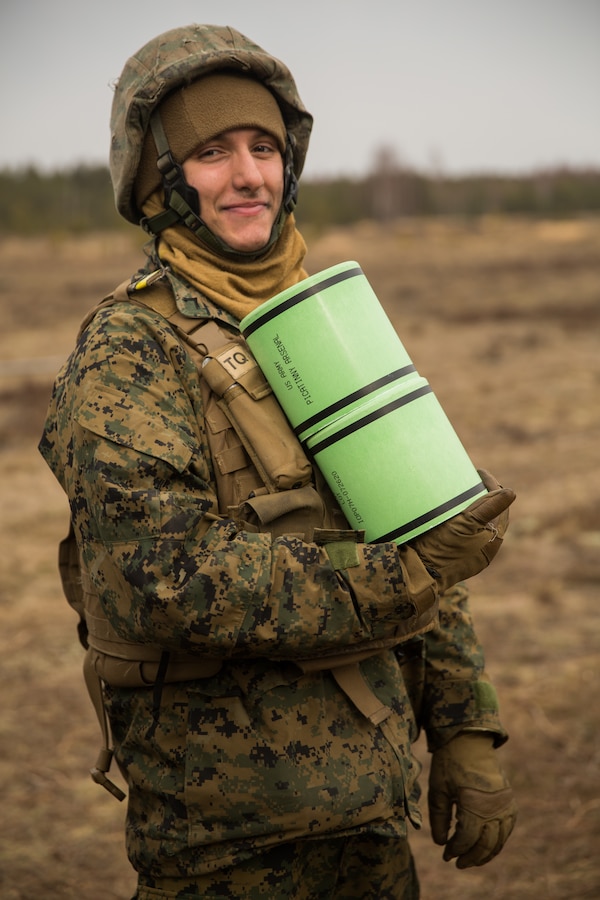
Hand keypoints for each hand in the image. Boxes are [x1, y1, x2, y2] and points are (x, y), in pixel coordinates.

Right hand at [410, 470, 514, 590]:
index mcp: (491, 543)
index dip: (493, 488)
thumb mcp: (465, 524)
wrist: (415, 572)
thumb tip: (511, 492)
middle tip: (470, 478)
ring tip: (458, 490)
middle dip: (482, 496)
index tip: (479, 472)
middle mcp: (481, 549)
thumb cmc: (442, 549)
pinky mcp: (450, 552)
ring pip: (473, 523)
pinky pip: (459, 529)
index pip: (500, 509)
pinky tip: (447, 508)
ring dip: (468, 506)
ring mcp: (465, 552)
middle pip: (488, 516)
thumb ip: (488, 508)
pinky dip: (457, 516)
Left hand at [428, 732, 516, 867]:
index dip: (456, 850)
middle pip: (485, 844)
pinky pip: (507, 829)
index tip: (446, 855)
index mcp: (474, 804)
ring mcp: (505, 804)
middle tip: (458, 863)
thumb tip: (441, 844)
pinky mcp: (509, 800)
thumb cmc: (449, 763)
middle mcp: (494, 807)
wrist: (469, 740)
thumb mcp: (438, 789)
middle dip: (471, 857)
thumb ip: (438, 818)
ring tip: (471, 859)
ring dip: (486, 853)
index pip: (467, 839)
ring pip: (499, 840)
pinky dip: (497, 841)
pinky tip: (486, 845)